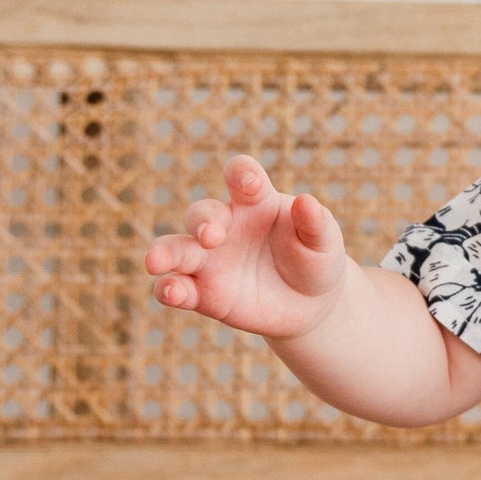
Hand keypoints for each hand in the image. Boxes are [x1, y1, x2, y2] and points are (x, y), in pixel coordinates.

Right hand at [145, 155, 349, 340]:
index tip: (249, 183)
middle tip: (212, 236)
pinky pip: (179, 288)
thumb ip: (316, 223)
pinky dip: (169, 289)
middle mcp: (225, 226)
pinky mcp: (204, 293)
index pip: (240, 175)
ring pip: (177, 248)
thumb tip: (306, 202)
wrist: (311, 305)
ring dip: (164, 253)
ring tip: (155, 262)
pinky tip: (170, 292)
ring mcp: (210, 259)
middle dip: (202, 221)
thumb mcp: (325, 243)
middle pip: (201, 213)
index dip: (241, 174)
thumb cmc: (316, 261)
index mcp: (255, 202)